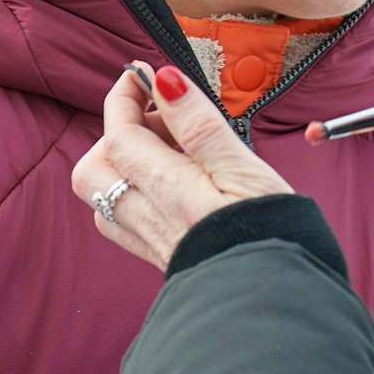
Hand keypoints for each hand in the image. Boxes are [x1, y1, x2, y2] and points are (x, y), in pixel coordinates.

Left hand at [71, 63, 292, 270]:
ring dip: (123, 163)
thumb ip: (198, 124)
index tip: (141, 74)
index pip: (120, 133)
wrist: (279, 299)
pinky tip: (168, 185)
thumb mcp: (243, 168)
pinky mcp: (159, 257)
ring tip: (170, 151)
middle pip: (94, 166)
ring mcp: (149, 241)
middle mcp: (147, 218)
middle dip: (118, 131)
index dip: (125, 97)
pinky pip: (120, 220)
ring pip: (102, 195)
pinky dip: (131, 192)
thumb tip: (164, 81)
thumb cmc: (272, 232)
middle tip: (163, 118)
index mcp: (168, 190)